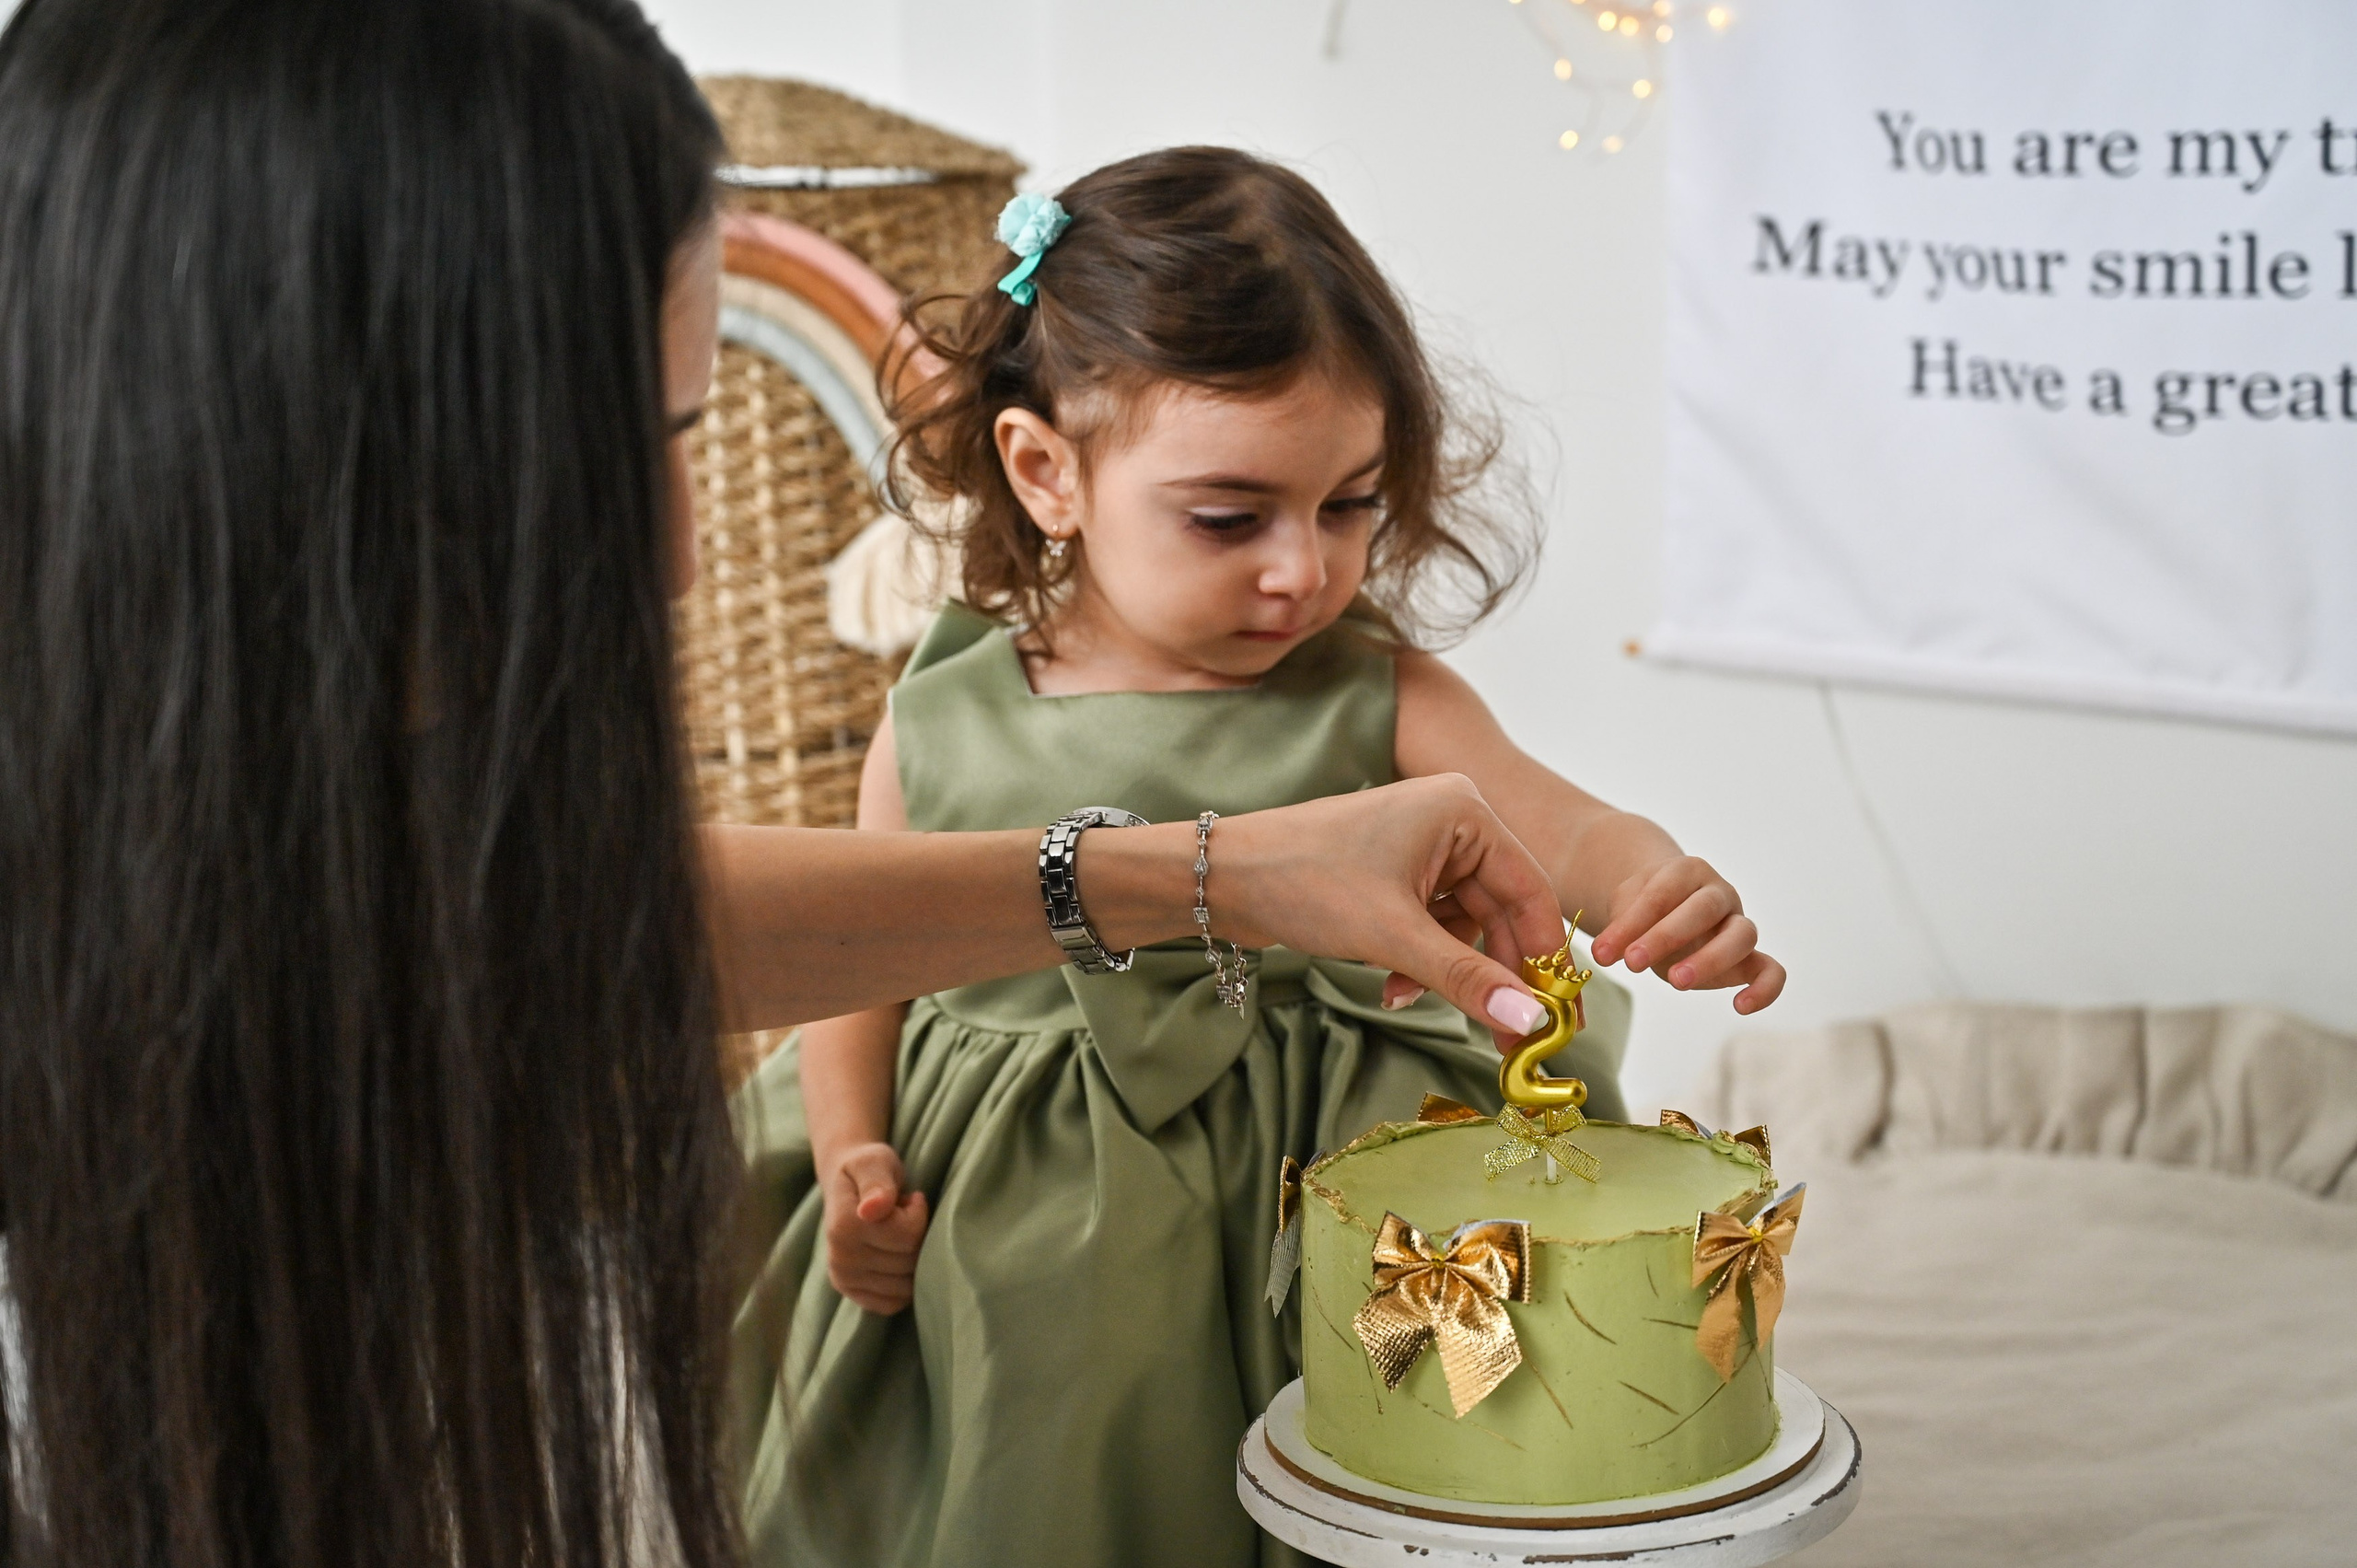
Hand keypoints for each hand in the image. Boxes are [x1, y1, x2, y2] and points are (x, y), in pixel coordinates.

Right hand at [821, 1142, 928, 1314]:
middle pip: (909, 1262)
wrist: (845, 1181)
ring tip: (895, 1234)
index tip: (908, 1199)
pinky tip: (893, 1257)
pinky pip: (892, 1303)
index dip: (917, 1214)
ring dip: (909, 1259)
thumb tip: (872, 1209)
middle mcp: (839, 1258)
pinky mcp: (851, 1292)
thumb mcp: (875, 1162)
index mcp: (843, 1227)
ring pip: (905, 1285)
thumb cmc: (867, 1168)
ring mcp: (843, 1279)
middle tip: (901, 1216)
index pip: (908, 1237)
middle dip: (915, 1236)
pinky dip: (901, 1283)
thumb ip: (877, 1183)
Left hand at [1212, 774, 1563, 1038]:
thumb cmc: (1304, 882)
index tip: (1558, 1020)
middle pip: (1500, 912)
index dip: (1544, 960)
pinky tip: (1391, 987)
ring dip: (1444, 970)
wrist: (1223, 877)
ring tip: (1406, 998)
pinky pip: (1432, 925)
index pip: (1531, 892)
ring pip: (1464, 925)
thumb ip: (1466, 979)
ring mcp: (1422, 845)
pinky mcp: (1395, 872)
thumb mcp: (1393, 936)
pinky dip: (1419, 960)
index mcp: (1464, 811)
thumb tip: (1529, 1023)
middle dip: (1492, 975)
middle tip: (1507, 1039)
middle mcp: (1451, 820)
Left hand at [1587, 856, 1784, 1014]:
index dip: (1633, 922)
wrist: (1667, 909)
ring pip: (1742, 935)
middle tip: (1633, 962)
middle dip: (1666, 937)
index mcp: (1686, 871)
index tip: (1603, 952)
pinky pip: (1772, 970)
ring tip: (1675, 982)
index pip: (1662, 893)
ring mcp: (1738, 922)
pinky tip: (1740, 1007)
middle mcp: (1719, 894)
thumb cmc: (1646, 910)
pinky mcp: (1750, 956)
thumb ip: (1620, 929)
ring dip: (1710, 960)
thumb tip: (1603, 953)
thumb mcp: (1626, 911)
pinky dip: (1765, 988)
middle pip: (1703, 909)